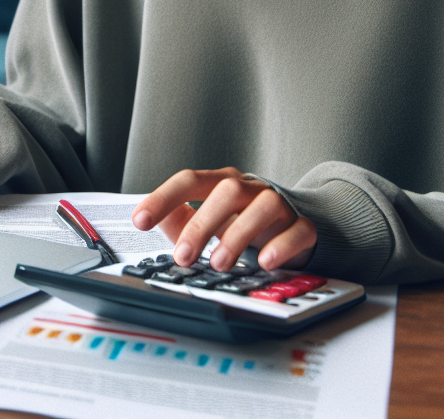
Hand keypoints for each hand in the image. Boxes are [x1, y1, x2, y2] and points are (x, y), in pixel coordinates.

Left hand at [132, 167, 316, 271]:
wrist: (294, 222)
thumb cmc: (242, 219)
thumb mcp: (208, 219)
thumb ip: (179, 220)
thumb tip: (152, 221)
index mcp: (221, 182)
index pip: (189, 180)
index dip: (163, 198)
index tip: (140, 220)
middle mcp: (250, 188)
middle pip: (227, 191)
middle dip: (201, 224)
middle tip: (183, 256)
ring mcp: (279, 205)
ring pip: (264, 206)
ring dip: (238, 235)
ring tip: (219, 264)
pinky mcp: (303, 226)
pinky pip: (298, 230)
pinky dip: (282, 245)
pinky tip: (265, 262)